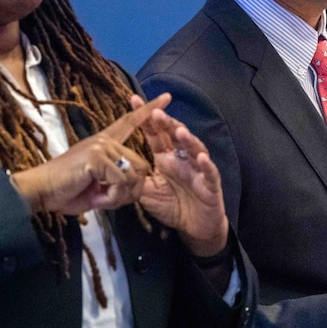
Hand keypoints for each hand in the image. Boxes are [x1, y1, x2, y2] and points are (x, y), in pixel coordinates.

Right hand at [11, 93, 171, 214]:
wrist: (40, 191)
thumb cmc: (65, 190)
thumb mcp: (98, 185)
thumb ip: (116, 181)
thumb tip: (133, 186)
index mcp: (105, 142)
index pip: (130, 122)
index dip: (149, 110)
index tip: (167, 97)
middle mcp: (105, 139)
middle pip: (142, 166)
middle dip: (131, 191)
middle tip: (109, 199)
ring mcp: (101, 146)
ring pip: (134, 176)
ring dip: (121, 196)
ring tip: (101, 198)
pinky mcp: (96, 157)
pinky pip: (121, 182)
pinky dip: (112, 197)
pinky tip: (96, 197)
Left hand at [133, 95, 228, 256]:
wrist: (195, 228)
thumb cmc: (173, 205)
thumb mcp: (148, 192)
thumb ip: (135, 177)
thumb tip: (115, 166)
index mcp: (167, 157)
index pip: (155, 134)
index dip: (146, 119)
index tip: (133, 100)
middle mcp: (183, 158)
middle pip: (175, 136)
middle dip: (166, 123)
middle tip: (155, 112)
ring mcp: (198, 169)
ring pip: (194, 149)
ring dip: (187, 139)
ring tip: (178, 131)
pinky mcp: (211, 185)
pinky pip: (209, 173)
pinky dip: (206, 165)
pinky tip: (200, 158)